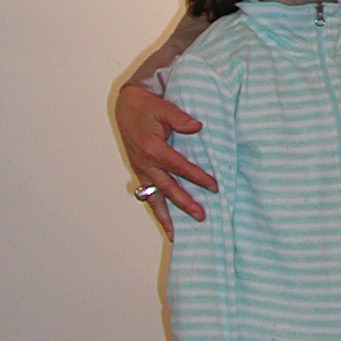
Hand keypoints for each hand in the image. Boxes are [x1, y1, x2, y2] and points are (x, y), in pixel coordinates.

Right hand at [115, 79, 215, 236]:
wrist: (126, 107)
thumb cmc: (146, 107)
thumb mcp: (164, 108)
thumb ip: (180, 118)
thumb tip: (197, 127)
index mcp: (153, 148)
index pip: (180, 167)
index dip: (198, 177)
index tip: (214, 187)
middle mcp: (146, 164)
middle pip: (168, 188)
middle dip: (184, 204)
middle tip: (201, 217)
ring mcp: (141, 170)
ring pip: (154, 198)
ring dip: (164, 216)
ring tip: (174, 234)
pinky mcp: (139, 172)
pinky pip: (148, 194)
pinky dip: (156, 208)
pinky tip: (164, 220)